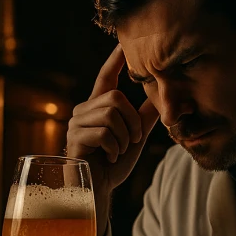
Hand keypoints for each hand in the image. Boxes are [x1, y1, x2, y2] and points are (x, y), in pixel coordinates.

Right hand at [67, 44, 158, 202]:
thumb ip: (144, 117)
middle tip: (133, 140)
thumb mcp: (135, 138)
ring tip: (119, 150)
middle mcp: (83, 111)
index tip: (123, 44)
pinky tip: (109, 157)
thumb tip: (162, 96)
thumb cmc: (113, 166)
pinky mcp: (73, 139)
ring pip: (110, 114)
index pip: (105, 78)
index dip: (114, 61)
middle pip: (114, 97)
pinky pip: (103, 132)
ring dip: (124, 136)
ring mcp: (75, 124)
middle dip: (132, 120)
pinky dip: (115, 147)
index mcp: (98, 108)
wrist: (99, 192)